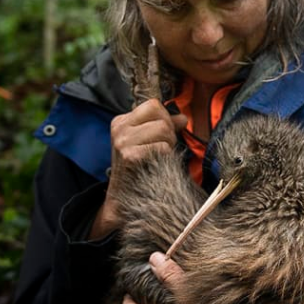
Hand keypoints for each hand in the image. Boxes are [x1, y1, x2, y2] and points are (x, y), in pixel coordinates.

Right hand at [90, 100, 187, 238]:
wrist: (122, 198)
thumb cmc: (139, 167)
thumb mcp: (148, 141)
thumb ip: (165, 126)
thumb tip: (183, 118)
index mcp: (121, 121)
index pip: (153, 105)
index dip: (165, 118)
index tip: (162, 135)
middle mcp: (119, 128)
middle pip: (161, 117)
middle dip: (169, 133)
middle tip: (162, 148)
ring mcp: (122, 141)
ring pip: (163, 130)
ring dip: (168, 145)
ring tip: (159, 156)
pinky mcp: (129, 156)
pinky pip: (162, 147)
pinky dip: (165, 157)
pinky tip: (155, 165)